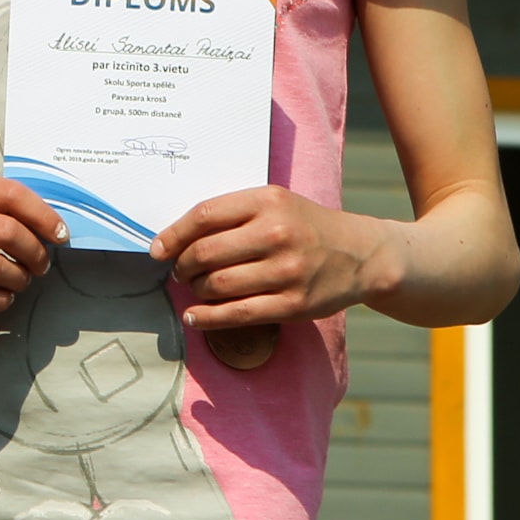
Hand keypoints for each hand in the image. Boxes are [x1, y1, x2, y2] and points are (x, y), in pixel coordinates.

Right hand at [0, 175, 65, 315]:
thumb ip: (2, 207)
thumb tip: (54, 229)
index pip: (10, 194)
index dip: (43, 215)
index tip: (61, 235)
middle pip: (8, 232)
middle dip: (35, 252)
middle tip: (40, 264)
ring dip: (19, 278)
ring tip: (19, 279)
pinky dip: (1, 299)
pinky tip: (2, 295)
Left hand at [150, 186, 397, 331]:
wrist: (361, 254)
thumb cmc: (305, 226)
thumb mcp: (275, 203)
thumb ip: (232, 214)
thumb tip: (177, 238)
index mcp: (268, 201)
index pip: (205, 216)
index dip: (173, 235)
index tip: (158, 249)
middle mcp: (276, 234)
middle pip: (206, 253)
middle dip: (183, 266)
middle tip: (180, 271)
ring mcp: (286, 271)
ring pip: (218, 285)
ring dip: (195, 290)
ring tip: (195, 288)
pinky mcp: (293, 304)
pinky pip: (238, 314)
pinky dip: (207, 318)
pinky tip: (194, 316)